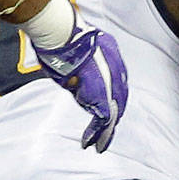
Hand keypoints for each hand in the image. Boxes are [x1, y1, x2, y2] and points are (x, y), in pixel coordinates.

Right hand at [32, 27, 128, 151]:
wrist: (62, 34)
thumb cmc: (60, 39)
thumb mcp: (74, 53)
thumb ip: (77, 68)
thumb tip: (73, 83)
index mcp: (112, 54)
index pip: (115, 81)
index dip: (111, 98)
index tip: (106, 110)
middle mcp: (116, 67)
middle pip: (118, 98)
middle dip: (112, 116)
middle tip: (106, 134)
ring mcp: (111, 81)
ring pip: (113, 111)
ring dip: (106, 131)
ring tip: (100, 145)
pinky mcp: (103, 94)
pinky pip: (104, 119)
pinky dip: (99, 134)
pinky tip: (93, 144)